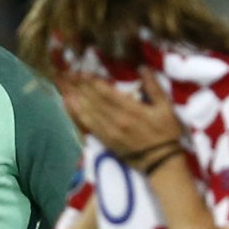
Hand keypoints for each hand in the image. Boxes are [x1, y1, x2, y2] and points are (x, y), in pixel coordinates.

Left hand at [62, 67, 182, 168]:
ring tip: (62, 85)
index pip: (106, 92)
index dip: (92, 81)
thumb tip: (142, 68)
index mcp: (131, 110)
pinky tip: (68, 104)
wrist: (160, 161)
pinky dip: (75, 114)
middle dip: (78, 86)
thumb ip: (154, 87)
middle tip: (65, 74)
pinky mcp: (104, 140)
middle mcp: (116, 120)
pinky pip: (87, 125)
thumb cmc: (165, 132)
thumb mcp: (166, 107)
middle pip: (93, 100)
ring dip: (74, 97)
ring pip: (87, 111)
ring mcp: (108, 131)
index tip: (80, 71)